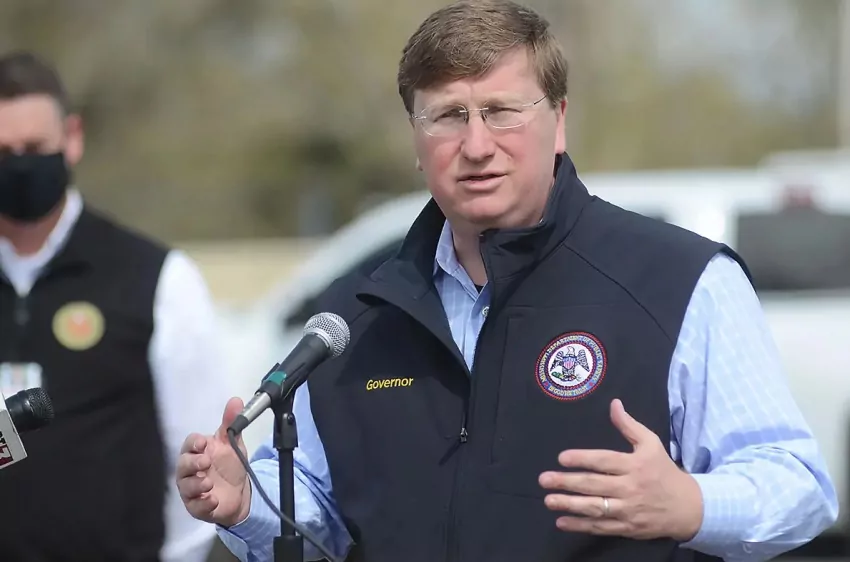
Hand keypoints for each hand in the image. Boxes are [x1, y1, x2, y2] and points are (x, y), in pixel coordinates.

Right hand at [176, 397, 251, 526]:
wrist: (239, 493)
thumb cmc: (229, 465)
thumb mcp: (232, 444)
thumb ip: (232, 424)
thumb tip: (236, 400)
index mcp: (197, 452)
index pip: (189, 444)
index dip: (194, 443)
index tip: (203, 443)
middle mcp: (189, 470)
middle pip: (182, 464)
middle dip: (192, 463)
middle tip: (205, 462)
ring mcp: (191, 489)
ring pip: (185, 486)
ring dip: (196, 484)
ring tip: (209, 484)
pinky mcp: (196, 507)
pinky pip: (194, 507)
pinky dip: (203, 504)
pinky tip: (212, 500)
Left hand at [538, 399, 702, 541]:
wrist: (687, 507)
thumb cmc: (663, 471)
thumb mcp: (651, 443)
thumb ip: (629, 425)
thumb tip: (613, 404)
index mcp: (635, 465)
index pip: (604, 461)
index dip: (582, 459)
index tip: (562, 458)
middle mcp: (630, 487)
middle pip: (594, 485)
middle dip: (567, 482)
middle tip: (544, 479)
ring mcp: (628, 510)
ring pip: (595, 507)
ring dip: (570, 505)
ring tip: (549, 500)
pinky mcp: (627, 528)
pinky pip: (601, 527)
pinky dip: (581, 525)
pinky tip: (562, 522)